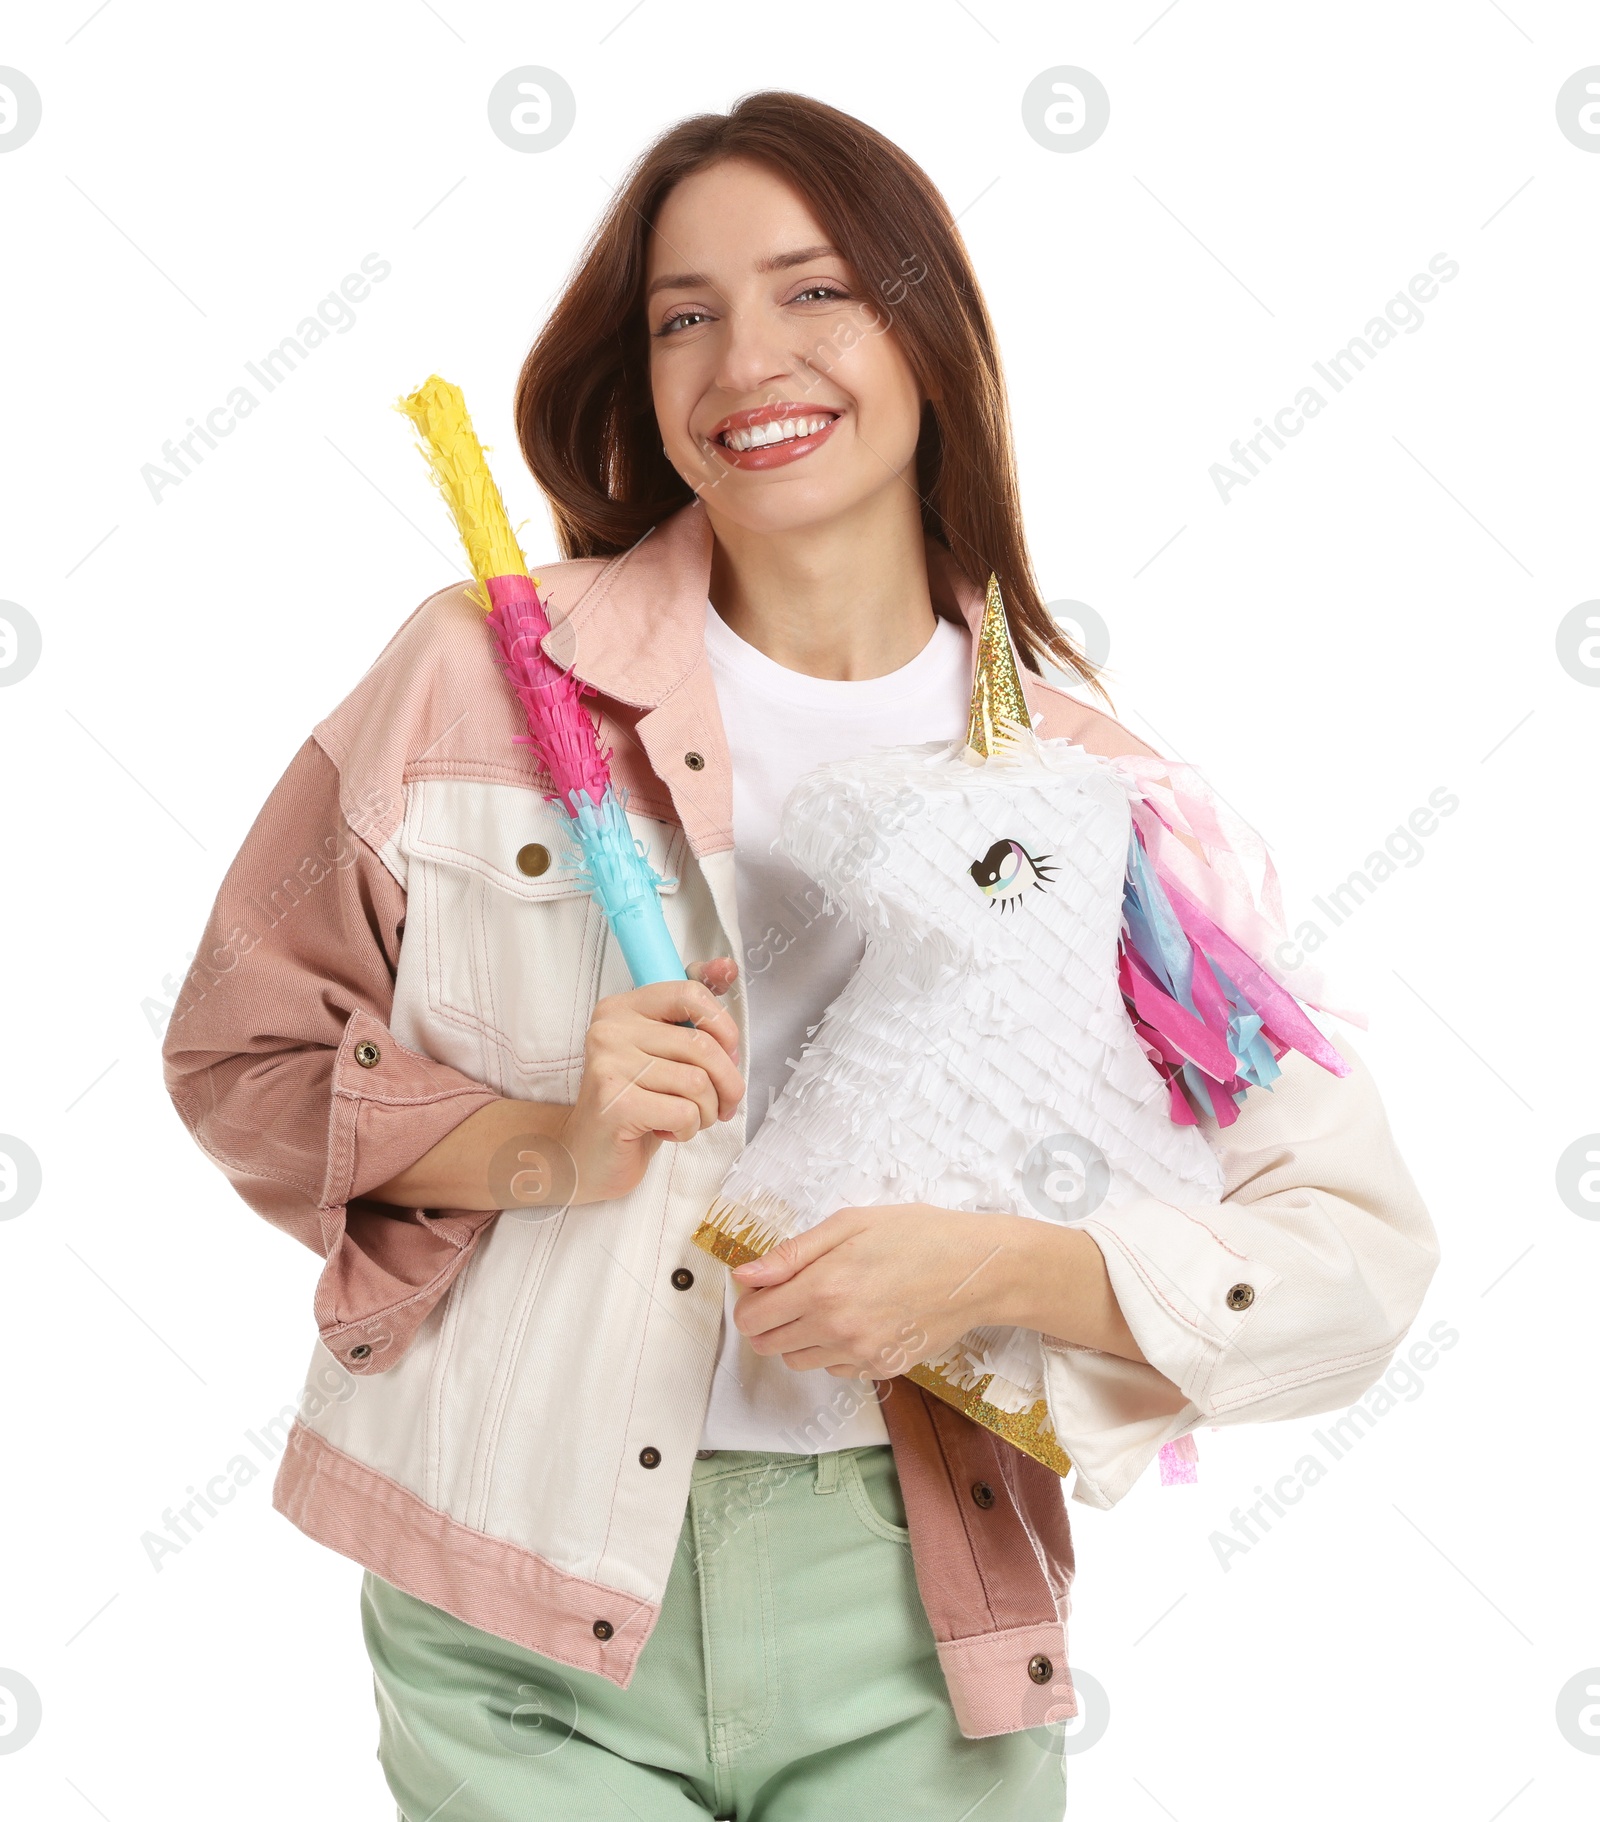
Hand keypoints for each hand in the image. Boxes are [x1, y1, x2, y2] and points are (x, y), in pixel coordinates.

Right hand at [557, 959, 743, 1204]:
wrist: (587, 1156)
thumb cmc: (636, 1103)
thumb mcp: (665, 1053)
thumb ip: (693, 1012)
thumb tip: (728, 966)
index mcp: (622, 1008)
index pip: (690, 992)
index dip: (723, 1025)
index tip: (727, 1052)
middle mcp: (610, 1029)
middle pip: (702, 1045)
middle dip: (727, 1083)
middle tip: (723, 1103)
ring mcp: (609, 1065)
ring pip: (698, 1082)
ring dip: (707, 1111)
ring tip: (689, 1119)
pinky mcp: (615, 1103)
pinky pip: (684, 1112)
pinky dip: (688, 1129)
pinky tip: (667, 1132)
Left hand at [727, 1203, 1016, 1378]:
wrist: (977, 1271)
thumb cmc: (917, 1235)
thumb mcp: (849, 1224)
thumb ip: (791, 1254)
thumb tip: (745, 1275)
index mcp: (821, 1289)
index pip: (753, 1317)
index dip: (750, 1300)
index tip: (764, 1285)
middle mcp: (835, 1330)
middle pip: (768, 1345)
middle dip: (769, 1319)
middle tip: (794, 1291)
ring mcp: (859, 1355)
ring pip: (798, 1361)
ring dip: (799, 1337)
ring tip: (830, 1303)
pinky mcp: (881, 1369)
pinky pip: (834, 1370)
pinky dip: (833, 1350)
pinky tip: (857, 1319)